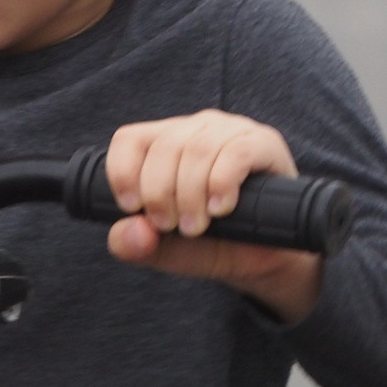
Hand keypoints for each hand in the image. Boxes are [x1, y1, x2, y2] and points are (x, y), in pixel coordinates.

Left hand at [103, 111, 323, 323]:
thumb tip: (132, 230)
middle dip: (160, 194)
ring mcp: (231, 131)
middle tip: (171, 226)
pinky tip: (221, 208)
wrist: (260, 257)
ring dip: (191, 195)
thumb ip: (133, 244)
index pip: (128, 139)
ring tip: (197, 227)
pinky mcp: (264, 143)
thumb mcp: (161, 250)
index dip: (123, 173)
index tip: (132, 208)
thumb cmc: (208, 243)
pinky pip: (236, 153)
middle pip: (164, 146)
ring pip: (198, 149)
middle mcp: (195, 130)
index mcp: (162, 145)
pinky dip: (222, 184)